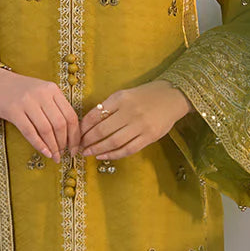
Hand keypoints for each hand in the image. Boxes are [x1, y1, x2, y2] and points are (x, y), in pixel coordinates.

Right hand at [0, 68, 78, 162]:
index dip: (75, 135)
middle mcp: (42, 94)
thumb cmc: (19, 90)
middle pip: (60, 124)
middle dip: (65, 143)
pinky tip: (45, 153)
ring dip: (53, 146)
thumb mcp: (41, 91)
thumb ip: (54, 106)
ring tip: (55, 157)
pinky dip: (40, 145)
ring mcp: (27, 102)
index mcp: (52, 89)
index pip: (71, 115)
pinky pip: (30, 132)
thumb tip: (68, 133)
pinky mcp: (13, 111)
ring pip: (47, 129)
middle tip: (64, 154)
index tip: (75, 147)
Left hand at [78, 80, 192, 159]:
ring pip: (114, 142)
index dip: (83, 127)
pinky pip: (128, 149)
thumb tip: (89, 123)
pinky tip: (103, 156)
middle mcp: (130, 111)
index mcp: (121, 98)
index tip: (76, 134)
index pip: (96, 114)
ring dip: (97, 149)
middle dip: (87, 140)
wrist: (173, 96)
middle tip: (78, 146)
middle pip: (103, 130)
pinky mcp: (150, 136)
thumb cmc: (146, 95)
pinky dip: (113, 155)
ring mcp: (141, 125)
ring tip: (87, 153)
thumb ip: (110, 106)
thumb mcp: (126, 94)